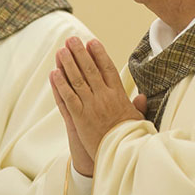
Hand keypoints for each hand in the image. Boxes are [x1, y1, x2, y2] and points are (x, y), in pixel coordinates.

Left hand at [50, 37, 143, 162]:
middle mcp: (104, 97)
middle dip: (80, 53)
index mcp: (118, 95)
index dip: (99, 54)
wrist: (122, 154)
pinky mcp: (80, 118)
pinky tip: (54, 73)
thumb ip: (137, 106)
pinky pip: (68, 98)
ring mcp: (91, 107)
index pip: (107, 69)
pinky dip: (60, 85)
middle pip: (90, 70)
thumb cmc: (130, 138)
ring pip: (77, 80)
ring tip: (62, 50)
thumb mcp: (138, 120)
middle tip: (72, 39)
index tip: (92, 42)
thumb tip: (141, 96)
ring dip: (68, 64)